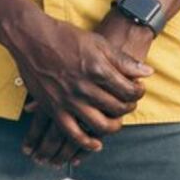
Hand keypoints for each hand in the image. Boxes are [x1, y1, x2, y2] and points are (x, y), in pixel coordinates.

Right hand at [14, 12, 151, 167]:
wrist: (32, 38)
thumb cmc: (66, 37)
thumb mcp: (98, 43)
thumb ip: (123, 60)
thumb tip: (148, 72)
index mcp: (97, 70)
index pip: (128, 90)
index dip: (138, 92)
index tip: (137, 89)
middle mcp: (84, 88)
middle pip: (117, 108)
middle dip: (128, 107)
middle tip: (128, 103)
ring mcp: (68, 100)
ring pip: (99, 125)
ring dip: (113, 126)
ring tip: (116, 121)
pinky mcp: (54, 109)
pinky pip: (72, 134)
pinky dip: (86, 142)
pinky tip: (96, 143)